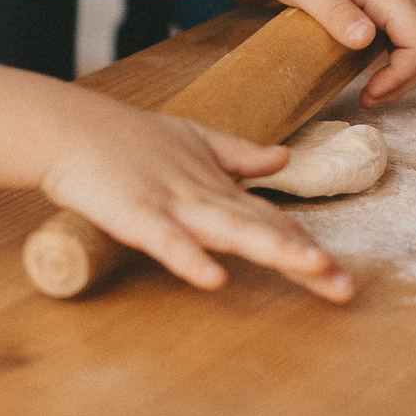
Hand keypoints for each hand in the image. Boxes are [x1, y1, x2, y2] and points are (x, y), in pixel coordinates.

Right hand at [40, 98, 355, 301]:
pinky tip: (214, 279)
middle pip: (265, 230)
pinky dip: (190, 258)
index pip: (272, 219)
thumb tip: (282, 159)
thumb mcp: (192, 141)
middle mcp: (206, 196)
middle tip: (346, 288)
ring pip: (232, 230)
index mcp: (219, 186)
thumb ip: (238, 154)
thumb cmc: (127, 138)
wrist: (70, 126)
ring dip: (274, 248)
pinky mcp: (137, 214)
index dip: (305, 244)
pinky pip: (167, 241)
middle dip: (305, 259)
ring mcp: (173, 204)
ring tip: (312, 267)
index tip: (339, 275)